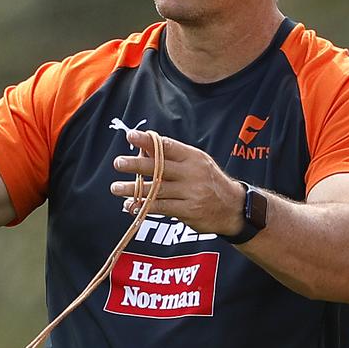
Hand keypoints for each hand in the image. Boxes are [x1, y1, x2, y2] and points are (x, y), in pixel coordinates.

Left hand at [110, 129, 244, 236]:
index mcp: (193, 157)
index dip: (147, 141)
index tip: (130, 136)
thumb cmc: (209, 181)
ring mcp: (190, 193)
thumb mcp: (197, 163)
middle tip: (118, 163)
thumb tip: (144, 149)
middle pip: (160, 167)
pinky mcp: (188, 211)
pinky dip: (143, 207)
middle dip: (136, 165)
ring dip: (133, 189)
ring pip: (157, 190)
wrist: (233, 208)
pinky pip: (161, 207)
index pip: (167, 146)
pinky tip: (130, 205)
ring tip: (116, 188)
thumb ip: (173, 157)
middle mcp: (192, 173)